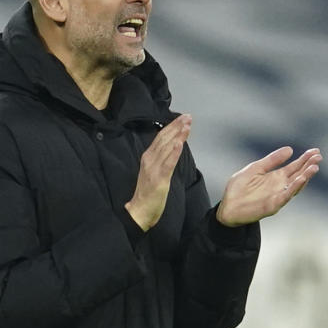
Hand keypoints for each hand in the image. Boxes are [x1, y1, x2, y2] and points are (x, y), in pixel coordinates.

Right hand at [125, 114, 191, 230]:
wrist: (138, 210)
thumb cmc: (147, 192)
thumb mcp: (152, 170)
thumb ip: (160, 158)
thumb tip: (171, 146)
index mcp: (148, 157)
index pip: (161, 137)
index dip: (172, 126)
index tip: (183, 118)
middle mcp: (149, 160)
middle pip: (164, 139)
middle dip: (177, 127)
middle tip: (188, 117)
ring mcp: (153, 169)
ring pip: (167, 148)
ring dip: (178, 136)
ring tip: (187, 125)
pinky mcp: (159, 180)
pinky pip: (167, 164)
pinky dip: (174, 153)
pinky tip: (180, 144)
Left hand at [216, 147, 321, 226]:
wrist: (227, 207)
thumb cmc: (239, 188)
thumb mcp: (255, 168)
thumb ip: (272, 160)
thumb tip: (290, 149)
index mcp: (276, 177)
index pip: (294, 167)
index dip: (305, 159)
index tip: (316, 151)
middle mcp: (280, 186)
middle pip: (298, 175)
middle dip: (308, 166)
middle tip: (318, 157)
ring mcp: (278, 196)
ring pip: (295, 186)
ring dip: (305, 177)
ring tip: (313, 167)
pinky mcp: (272, 206)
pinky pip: (285, 196)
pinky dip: (294, 188)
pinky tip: (301, 179)